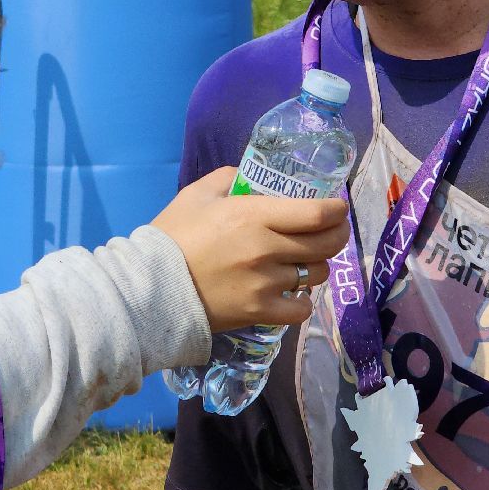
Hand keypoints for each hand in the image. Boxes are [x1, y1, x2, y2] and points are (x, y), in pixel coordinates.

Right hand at [150, 167, 350, 332]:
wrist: (150, 288)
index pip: (315, 213)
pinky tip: (294, 292)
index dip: (336, 210)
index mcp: (253, 215)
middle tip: (334, 231)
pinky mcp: (260, 312)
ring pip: (316, 274)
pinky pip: (300, 308)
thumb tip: (250, 177)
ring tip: (306, 261)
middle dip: (337, 235)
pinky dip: (302, 300)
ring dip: (317, 265)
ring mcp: (265, 283)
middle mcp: (266, 248)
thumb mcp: (197, 194)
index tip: (338, 208)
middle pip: (325, 244)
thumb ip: (228, 178)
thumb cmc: (172, 235)